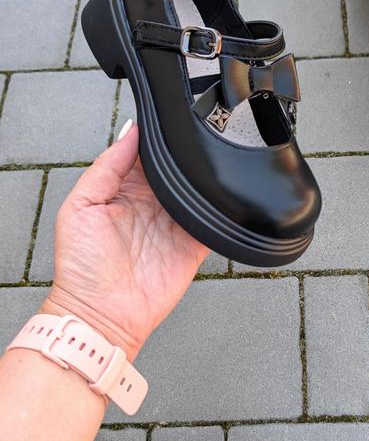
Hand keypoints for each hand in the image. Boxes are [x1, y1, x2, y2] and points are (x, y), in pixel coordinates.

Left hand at [41, 121, 207, 359]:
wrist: (103, 314)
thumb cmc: (82, 268)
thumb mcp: (80, 206)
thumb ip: (106, 167)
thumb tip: (130, 132)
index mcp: (123, 190)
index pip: (145, 155)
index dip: (155, 140)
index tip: (164, 126)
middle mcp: (151, 204)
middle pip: (175, 169)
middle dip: (182, 158)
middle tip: (187, 147)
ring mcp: (174, 224)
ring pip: (196, 190)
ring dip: (200, 181)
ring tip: (198, 174)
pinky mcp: (194, 244)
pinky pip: (213, 220)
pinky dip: (217, 210)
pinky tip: (212, 200)